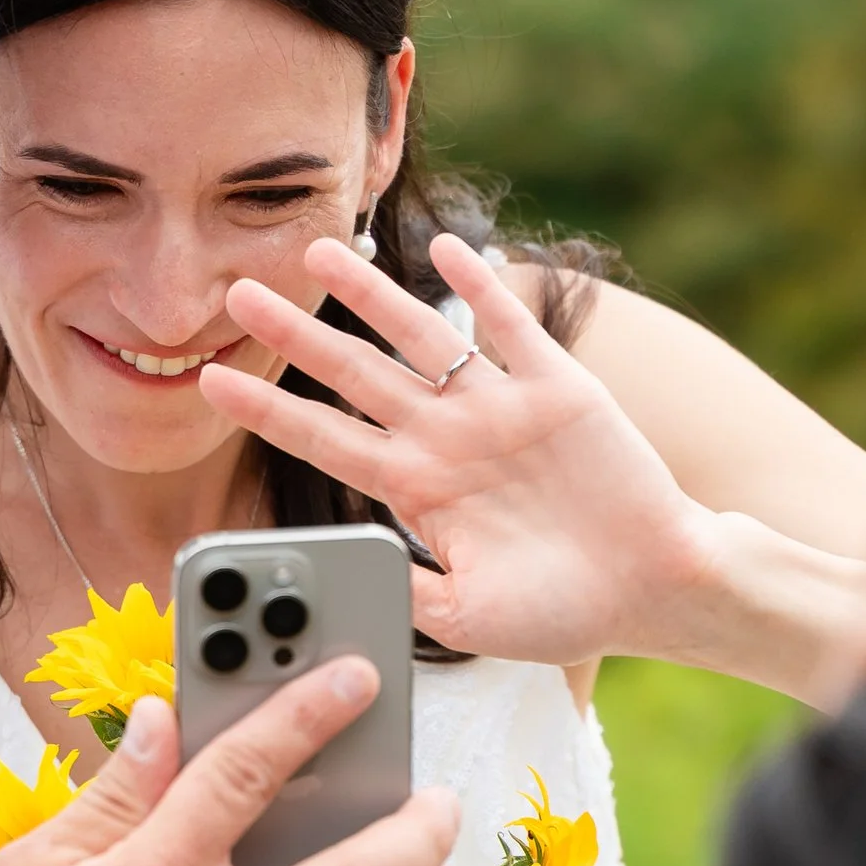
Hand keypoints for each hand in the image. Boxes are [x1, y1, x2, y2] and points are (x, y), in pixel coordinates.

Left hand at [206, 234, 719, 668]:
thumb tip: (338, 571)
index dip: (267, 410)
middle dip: (295, 336)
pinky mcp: (558, 389)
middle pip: (354, 375)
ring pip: (420, 337)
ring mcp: (498, 409)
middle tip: (237, 294)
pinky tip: (447, 247)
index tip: (210, 383)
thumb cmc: (562, 611)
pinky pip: (511, 328)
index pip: (323, 440)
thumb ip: (401, 587)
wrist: (654, 589)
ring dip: (369, 294)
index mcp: (417, 490)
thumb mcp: (464, 617)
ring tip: (319, 253)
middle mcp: (446, 439)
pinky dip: (482, 285)